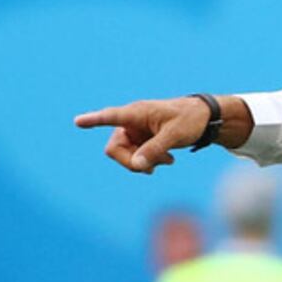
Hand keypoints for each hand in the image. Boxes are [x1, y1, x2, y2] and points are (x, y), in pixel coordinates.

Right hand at [75, 97, 211, 173]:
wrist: (204, 119)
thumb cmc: (190, 119)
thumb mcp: (175, 135)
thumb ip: (155, 149)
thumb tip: (137, 165)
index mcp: (137, 112)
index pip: (112, 116)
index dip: (94, 120)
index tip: (78, 121)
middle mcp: (131, 122)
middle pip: (114, 149)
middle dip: (131, 162)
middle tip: (153, 168)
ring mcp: (134, 133)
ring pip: (124, 156)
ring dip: (143, 163)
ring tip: (168, 161)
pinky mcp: (140, 141)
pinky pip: (134, 158)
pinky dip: (147, 163)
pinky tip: (166, 161)